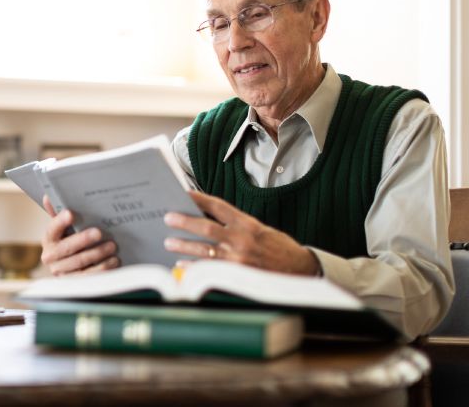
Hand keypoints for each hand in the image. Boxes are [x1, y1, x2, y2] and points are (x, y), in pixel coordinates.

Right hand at [40, 195, 119, 275]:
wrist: (69, 268)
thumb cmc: (69, 241)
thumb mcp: (64, 229)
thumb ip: (58, 213)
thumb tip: (48, 195)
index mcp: (49, 239)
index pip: (52, 229)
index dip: (60, 221)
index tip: (71, 213)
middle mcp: (50, 257)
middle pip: (67, 248)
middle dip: (84, 239)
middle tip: (100, 232)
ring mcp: (61, 271)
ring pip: (80, 263)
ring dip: (97, 254)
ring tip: (112, 246)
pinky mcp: (74, 283)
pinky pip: (89, 276)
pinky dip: (102, 268)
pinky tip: (114, 261)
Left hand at [163, 191, 319, 275]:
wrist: (300, 270)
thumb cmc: (278, 248)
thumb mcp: (260, 230)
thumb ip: (236, 225)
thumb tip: (207, 217)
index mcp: (248, 223)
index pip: (218, 206)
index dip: (198, 198)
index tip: (183, 193)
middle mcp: (242, 239)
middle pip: (206, 227)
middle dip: (184, 221)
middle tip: (167, 217)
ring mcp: (239, 258)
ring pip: (204, 250)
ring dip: (184, 245)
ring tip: (169, 242)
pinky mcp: (237, 275)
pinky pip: (209, 270)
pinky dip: (193, 267)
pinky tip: (181, 264)